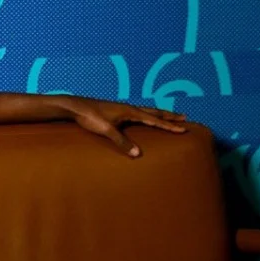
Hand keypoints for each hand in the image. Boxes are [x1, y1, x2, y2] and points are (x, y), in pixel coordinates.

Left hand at [63, 98, 187, 157]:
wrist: (75, 107)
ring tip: (167, 116)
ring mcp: (122, 108)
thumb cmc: (90, 117)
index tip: (183, 129)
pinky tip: (142, 118)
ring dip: (158, 114)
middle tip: (184, 117)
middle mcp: (129, 108)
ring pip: (146, 111)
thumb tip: (137, 154)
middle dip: (169, 116)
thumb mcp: (106, 130)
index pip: (155, 120)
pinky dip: (145, 115)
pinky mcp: (115, 111)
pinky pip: (136, 113)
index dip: (169, 125)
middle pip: (154, 112)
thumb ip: (122, 141)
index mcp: (130, 111)